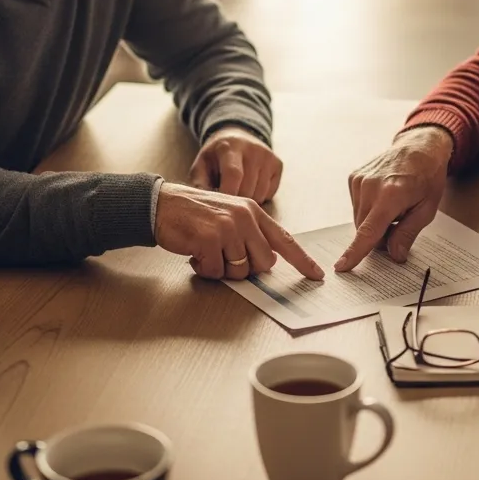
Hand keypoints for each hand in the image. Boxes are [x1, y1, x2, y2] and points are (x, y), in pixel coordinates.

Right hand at [155, 182, 323, 280]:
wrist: (161, 204)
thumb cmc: (194, 214)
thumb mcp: (229, 215)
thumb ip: (250, 234)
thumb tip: (265, 263)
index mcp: (253, 211)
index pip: (284, 239)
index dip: (302, 260)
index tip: (317, 275)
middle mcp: (244, 217)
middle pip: (263, 264)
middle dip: (244, 269)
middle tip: (224, 258)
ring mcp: (227, 227)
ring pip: (239, 271)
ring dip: (221, 270)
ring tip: (206, 253)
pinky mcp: (209, 239)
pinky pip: (216, 272)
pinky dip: (204, 269)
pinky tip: (195, 254)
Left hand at [190, 126, 281, 202]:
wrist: (236, 137)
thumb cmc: (215, 157)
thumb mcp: (201, 166)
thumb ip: (200, 185)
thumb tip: (207, 207)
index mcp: (229, 147)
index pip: (234, 174)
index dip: (228, 194)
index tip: (221, 208)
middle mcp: (252, 149)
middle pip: (247, 189)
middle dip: (236, 202)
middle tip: (226, 201)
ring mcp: (267, 156)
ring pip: (260, 194)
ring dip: (248, 201)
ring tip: (237, 192)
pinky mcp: (278, 164)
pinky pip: (270, 193)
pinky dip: (260, 196)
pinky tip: (250, 187)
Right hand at [339, 126, 452, 271]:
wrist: (419, 147)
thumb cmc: (427, 177)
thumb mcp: (427, 210)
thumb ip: (408, 234)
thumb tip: (395, 255)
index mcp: (391, 194)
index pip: (369, 231)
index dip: (355, 252)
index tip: (342, 266)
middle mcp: (370, 186)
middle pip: (364, 229)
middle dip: (379, 235)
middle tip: (400, 222)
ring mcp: (359, 180)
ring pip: (359, 220)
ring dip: (374, 221)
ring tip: (393, 205)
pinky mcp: (354, 177)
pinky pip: (356, 206)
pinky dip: (369, 209)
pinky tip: (383, 197)